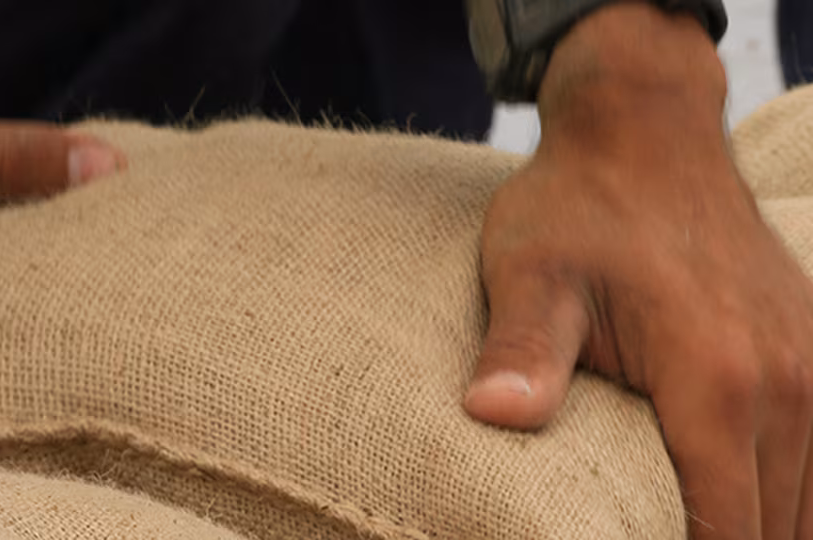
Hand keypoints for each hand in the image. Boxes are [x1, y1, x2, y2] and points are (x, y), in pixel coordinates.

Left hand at [463, 4, 812, 538]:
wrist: (645, 131)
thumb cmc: (578, 207)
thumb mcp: (531, 274)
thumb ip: (523, 350)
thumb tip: (489, 416)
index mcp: (716, 379)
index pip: (723, 533)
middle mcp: (788, 382)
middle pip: (775, 530)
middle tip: (642, 537)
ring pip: (806, 502)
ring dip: (759, 530)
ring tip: (687, 528)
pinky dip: (789, 495)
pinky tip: (746, 503)